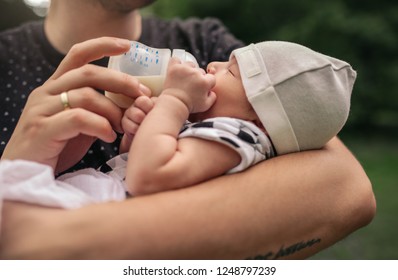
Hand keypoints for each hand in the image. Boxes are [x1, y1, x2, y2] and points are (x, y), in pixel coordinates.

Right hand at [1, 37, 149, 172]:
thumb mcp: (78, 123)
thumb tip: (130, 103)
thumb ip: (96, 109)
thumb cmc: (55, 148)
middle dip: (121, 81)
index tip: (128, 45)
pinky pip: (78, 118)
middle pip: (89, 73)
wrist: (23, 172)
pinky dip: (100, 126)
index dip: (103, 45)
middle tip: (141, 95)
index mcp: (55, 86)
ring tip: (123, 127)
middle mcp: (46, 92)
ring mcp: (42, 109)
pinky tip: (109, 137)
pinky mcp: (42, 129)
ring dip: (113, 111)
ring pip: (86, 96)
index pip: (78, 54)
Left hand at [163, 58, 215, 112]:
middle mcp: (196, 73)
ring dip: (189, 70)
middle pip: (201, 71)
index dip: (208, 84)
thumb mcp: (206, 105)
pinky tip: (177, 69)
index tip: (202, 89)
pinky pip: (176, 59)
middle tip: (192, 86)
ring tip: (185, 78)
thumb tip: (211, 90)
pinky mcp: (174, 68)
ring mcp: (184, 69)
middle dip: (198, 77)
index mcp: (205, 82)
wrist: (174, 104)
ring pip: (190, 64)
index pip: (211, 78)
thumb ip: (213, 97)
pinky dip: (177, 63)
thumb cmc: (190, 106)